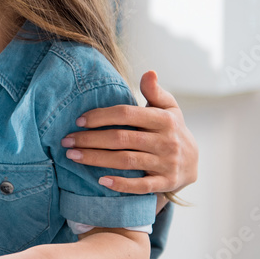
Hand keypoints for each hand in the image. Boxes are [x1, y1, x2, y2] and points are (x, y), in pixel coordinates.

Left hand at [62, 71, 197, 195]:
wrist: (193, 162)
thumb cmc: (171, 129)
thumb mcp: (168, 108)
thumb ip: (155, 91)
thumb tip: (148, 72)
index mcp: (164, 119)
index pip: (126, 114)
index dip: (101, 116)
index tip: (79, 120)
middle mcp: (167, 141)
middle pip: (121, 139)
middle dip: (90, 139)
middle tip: (66, 141)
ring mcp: (167, 163)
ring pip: (126, 161)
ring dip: (96, 159)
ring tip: (73, 156)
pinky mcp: (166, 183)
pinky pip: (141, 186)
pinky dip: (120, 184)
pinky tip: (100, 180)